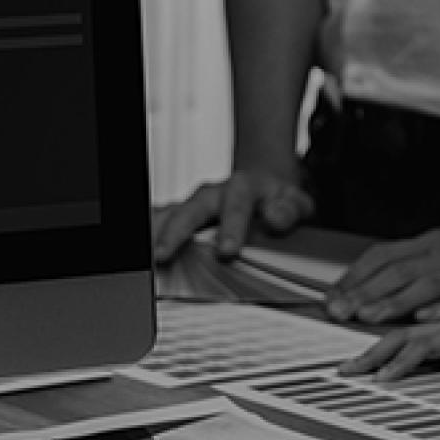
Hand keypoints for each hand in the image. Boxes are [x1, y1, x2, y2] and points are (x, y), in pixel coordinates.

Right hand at [152, 165, 313, 262]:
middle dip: (176, 233)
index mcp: (243, 188)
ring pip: (171, 214)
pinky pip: (162, 220)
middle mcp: (213, 193)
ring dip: (157, 233)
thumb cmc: (277, 200)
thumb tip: (274, 218)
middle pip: (191, 210)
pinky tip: (144, 249)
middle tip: (164, 254)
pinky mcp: (182, 215)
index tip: (227, 251)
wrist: (261, 185)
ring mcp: (194, 204)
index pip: (235, 207)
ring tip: (148, 255)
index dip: (231, 229)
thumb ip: (289, 210)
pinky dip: (152, 232)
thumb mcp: (296, 202)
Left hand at [327, 217, 439, 323]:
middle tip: (340, 312)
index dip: (355, 277)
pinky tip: (428, 319)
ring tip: (371, 317)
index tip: (331, 299)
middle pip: (398, 271)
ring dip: (396, 301)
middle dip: (366, 292)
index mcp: (429, 244)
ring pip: (427, 283)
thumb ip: (410, 268)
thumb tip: (365, 288)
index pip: (382, 256)